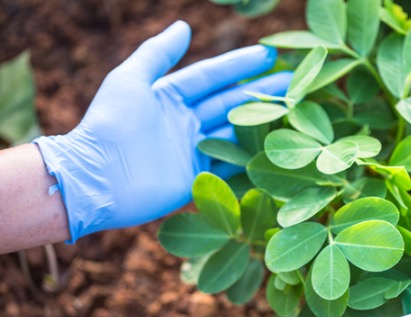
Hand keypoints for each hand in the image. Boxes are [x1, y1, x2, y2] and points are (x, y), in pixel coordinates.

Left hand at [35, 21, 290, 241]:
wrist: (97, 177)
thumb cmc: (110, 123)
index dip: (239, 65)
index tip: (268, 54)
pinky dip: (250, 158)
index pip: (212, 76)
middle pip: (230, 103)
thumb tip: (184, 26)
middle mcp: (185, 122)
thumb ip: (157, 53)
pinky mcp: (196, 178)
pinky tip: (275, 149)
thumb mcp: (130, 79)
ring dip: (261, 123)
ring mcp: (192, 150)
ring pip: (234, 132)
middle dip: (261, 92)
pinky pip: (228, 166)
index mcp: (171, 97)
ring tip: (292, 112)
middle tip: (294, 81)